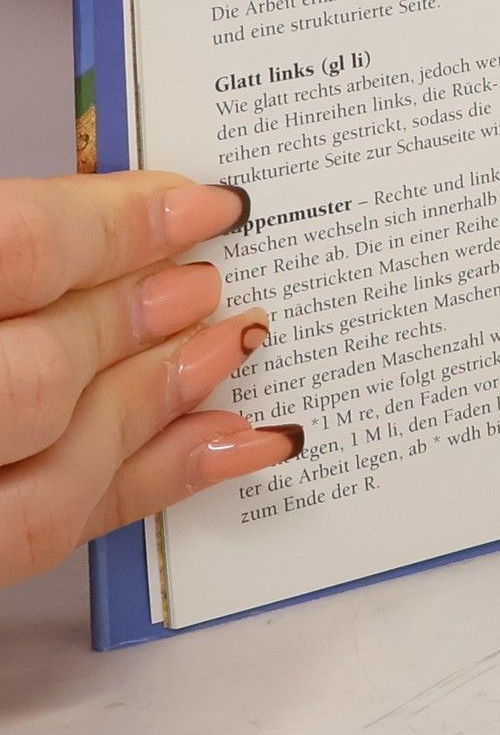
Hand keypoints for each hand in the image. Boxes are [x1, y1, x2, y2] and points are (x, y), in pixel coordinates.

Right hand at [0, 172, 298, 588]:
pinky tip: (239, 442)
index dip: (124, 224)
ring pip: (60, 470)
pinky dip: (159, 483)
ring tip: (235, 347)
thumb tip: (142, 201)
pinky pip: (54, 534)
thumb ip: (29, 236)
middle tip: (209, 283)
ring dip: (161, 400)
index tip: (208, 204)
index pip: (25, 252)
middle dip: (141, 318)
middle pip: (45, 370)